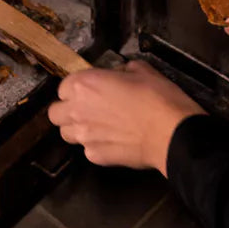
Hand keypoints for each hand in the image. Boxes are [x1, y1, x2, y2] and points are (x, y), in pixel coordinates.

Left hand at [48, 60, 204, 174]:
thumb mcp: (142, 71)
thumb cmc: (158, 97)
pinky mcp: (96, 156)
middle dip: (68, 110)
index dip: (78, 88)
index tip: (91, 90)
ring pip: (66, 134)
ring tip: (98, 126)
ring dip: (77, 128)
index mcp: (84, 85)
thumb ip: (122, 71)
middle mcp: (77, 111)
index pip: (64, 87)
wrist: (173, 133)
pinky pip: (87, 150)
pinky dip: (96, 145)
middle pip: (56, 113)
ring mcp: (84, 137)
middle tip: (88, 109)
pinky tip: (114, 141)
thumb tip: (120, 74)